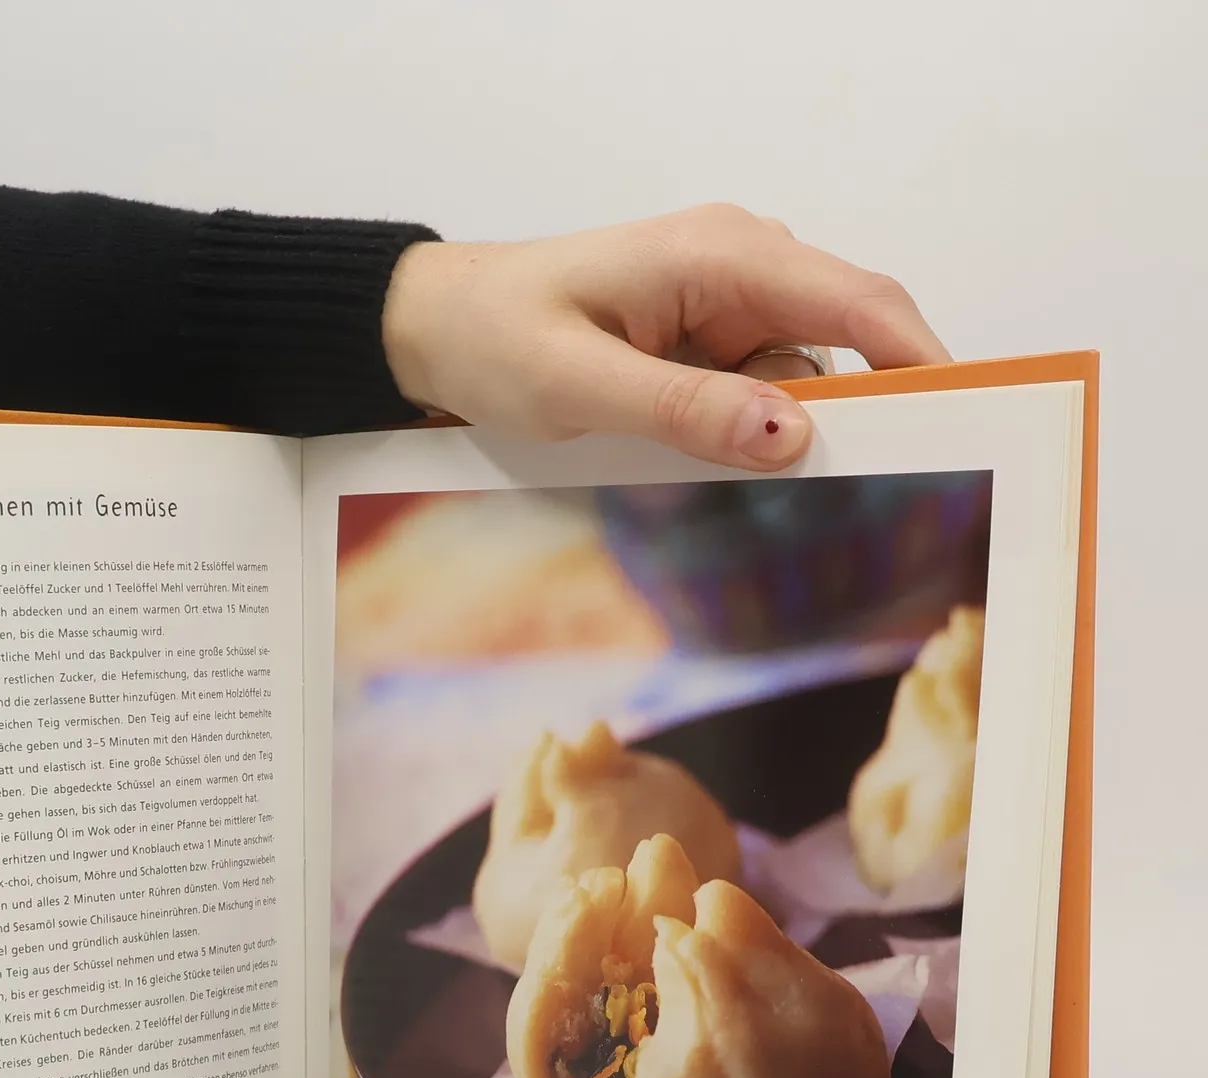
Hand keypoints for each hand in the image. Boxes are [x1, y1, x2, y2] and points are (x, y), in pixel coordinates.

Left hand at [381, 204, 947, 470]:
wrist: (435, 327)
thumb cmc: (494, 338)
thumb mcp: (579, 384)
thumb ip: (685, 410)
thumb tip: (791, 436)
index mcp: (719, 255)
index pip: (856, 301)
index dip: (922, 360)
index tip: (972, 419)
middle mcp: (740, 266)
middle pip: (846, 340)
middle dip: (856, 413)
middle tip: (858, 491)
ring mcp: (726, 303)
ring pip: (801, 378)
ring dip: (781, 435)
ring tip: (720, 477)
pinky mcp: (706, 340)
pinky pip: (760, 390)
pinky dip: (749, 432)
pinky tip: (704, 462)